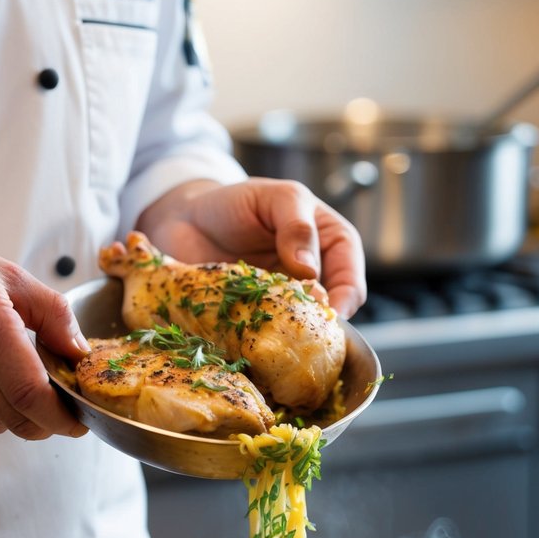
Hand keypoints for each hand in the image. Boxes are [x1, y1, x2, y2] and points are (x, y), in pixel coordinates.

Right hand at [0, 239, 88, 438]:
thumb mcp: (8, 276)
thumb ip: (54, 313)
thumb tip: (79, 351)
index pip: (32, 395)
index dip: (63, 417)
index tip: (80, 418)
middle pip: (20, 420)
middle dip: (50, 423)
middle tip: (63, 409)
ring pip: (0, 424)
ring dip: (21, 413)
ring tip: (21, 381)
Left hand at [138, 178, 366, 318]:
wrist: (187, 219)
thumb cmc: (237, 201)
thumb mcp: (275, 197)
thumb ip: (297, 224)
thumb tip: (310, 269)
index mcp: (330, 244)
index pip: (351, 277)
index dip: (346, 297)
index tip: (329, 312)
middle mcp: (312, 278)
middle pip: (330, 311)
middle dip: (319, 323)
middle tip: (301, 328)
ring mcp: (284, 301)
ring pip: (300, 328)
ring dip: (290, 334)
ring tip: (274, 333)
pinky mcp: (257, 318)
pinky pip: (267, 337)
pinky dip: (262, 340)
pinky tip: (250, 337)